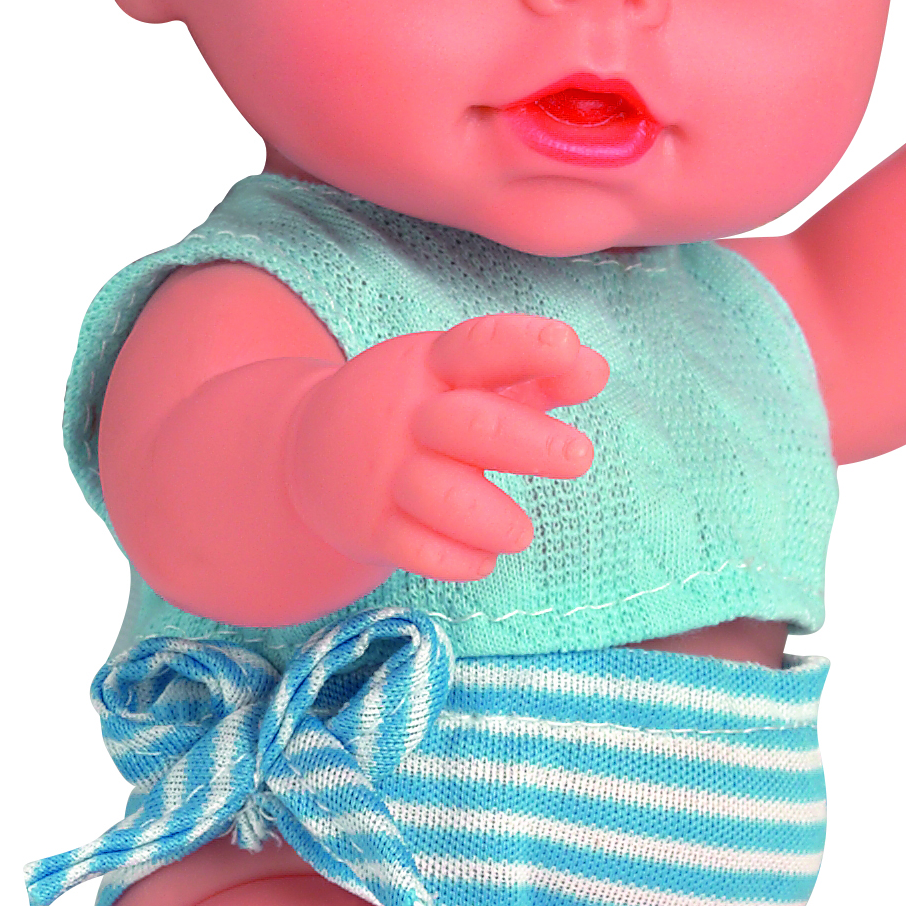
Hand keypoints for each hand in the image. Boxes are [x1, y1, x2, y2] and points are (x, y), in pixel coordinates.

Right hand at [285, 313, 607, 583]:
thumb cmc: (420, 412)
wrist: (309, 450)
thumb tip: (596, 370)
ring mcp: (386, 471)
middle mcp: (409, 414)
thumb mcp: (466, 380)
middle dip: (528, 440)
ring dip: (491, 521)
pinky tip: (480, 559)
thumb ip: (536, 375)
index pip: (480, 346)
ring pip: (440, 496)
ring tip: (519, 534)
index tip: (568, 346)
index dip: (524, 345)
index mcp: (436, 366)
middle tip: (580, 456)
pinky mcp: (371, 523)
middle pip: (468, 425)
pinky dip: (454, 560)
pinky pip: (414, 548)